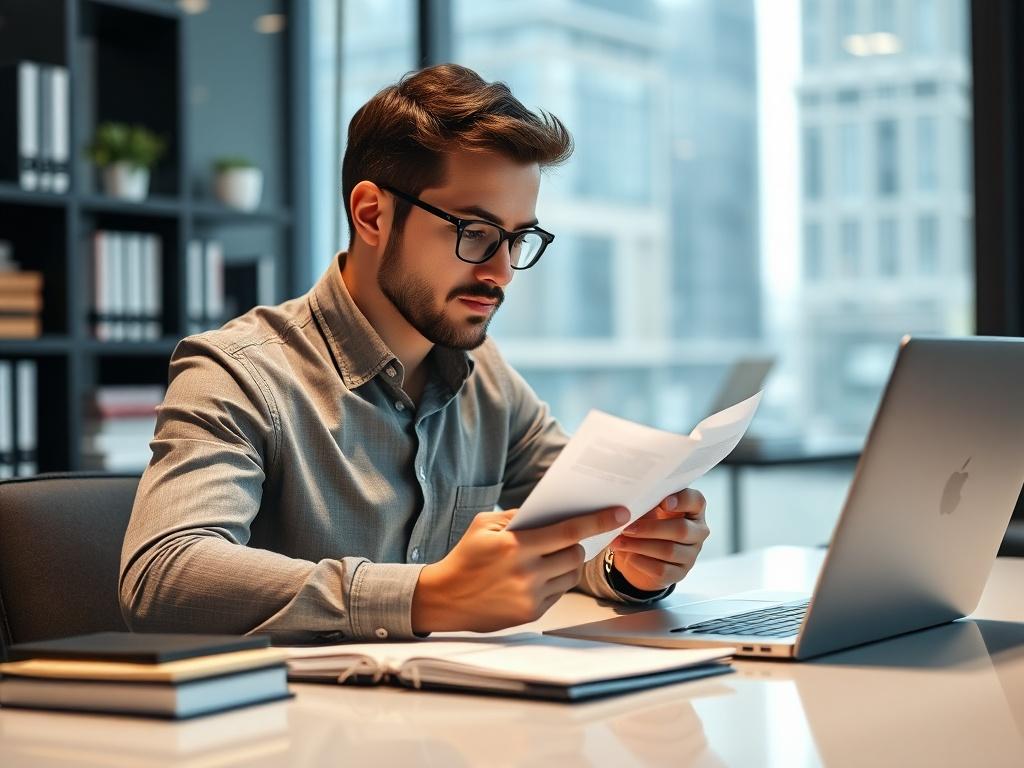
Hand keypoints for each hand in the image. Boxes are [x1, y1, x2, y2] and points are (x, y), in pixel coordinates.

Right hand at [412, 505, 629, 632]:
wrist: (445, 599)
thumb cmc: (465, 557)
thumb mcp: (484, 525)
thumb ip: (518, 517)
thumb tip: (550, 513)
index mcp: (516, 546)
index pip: (569, 531)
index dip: (598, 521)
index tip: (621, 512)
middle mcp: (527, 573)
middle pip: (575, 554)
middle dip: (576, 543)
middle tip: (569, 538)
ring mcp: (530, 596)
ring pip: (570, 574)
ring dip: (567, 563)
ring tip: (550, 557)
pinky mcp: (531, 614)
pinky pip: (559, 592)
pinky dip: (554, 581)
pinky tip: (537, 575)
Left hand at [610, 489, 709, 592]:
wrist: (640, 552)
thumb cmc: (648, 522)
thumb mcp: (649, 507)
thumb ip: (648, 500)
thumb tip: (632, 499)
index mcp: (693, 509)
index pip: (696, 501)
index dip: (682, 501)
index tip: (663, 502)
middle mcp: (697, 532)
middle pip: (681, 530)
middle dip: (651, 529)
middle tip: (627, 528)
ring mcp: (690, 554)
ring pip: (669, 551)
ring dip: (640, 546)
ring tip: (619, 542)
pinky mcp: (679, 573)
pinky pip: (661, 569)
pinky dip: (642, 562)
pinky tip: (628, 556)